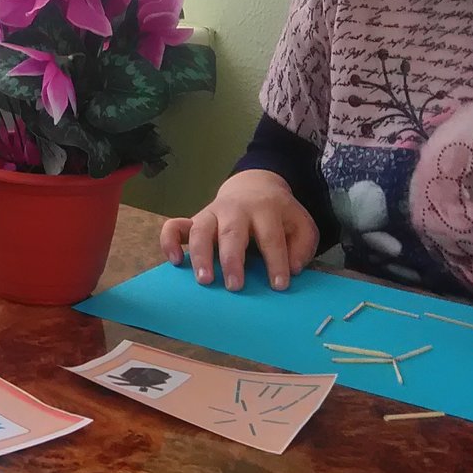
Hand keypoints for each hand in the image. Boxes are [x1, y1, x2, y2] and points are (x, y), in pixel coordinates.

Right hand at [159, 170, 317, 290]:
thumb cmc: (278, 214)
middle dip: (232, 260)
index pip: (270, 237)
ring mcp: (211, 213)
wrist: (254, 185)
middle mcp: (236, 210)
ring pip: (200, 230)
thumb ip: (302, 246)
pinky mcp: (194, 219)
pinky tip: (175, 262)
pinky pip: (174, 226)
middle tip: (235, 287)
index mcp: (265, 209)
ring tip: (204, 280)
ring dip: (200, 255)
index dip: (275, 261)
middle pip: (231, 232)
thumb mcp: (301, 224)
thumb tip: (292, 268)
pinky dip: (169, 242)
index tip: (279, 286)